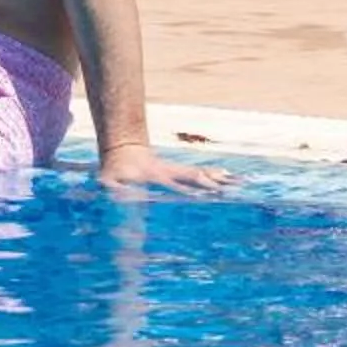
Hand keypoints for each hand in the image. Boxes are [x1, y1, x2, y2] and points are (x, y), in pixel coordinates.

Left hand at [97, 141, 228, 194]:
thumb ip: (110, 188)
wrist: (121, 150)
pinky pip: (198, 174)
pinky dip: (214, 175)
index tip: (207, 184)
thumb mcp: (108, 181)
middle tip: (230, 185)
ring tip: (238, 182)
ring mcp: (175, 172)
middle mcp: (169, 174)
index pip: (176, 182)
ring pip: (199, 175)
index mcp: (156, 176)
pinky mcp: (177, 172)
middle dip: (211, 182)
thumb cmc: (114, 172)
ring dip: (218, 179)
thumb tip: (114, 195)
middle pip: (194, 177)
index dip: (191, 184)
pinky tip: (230, 177)